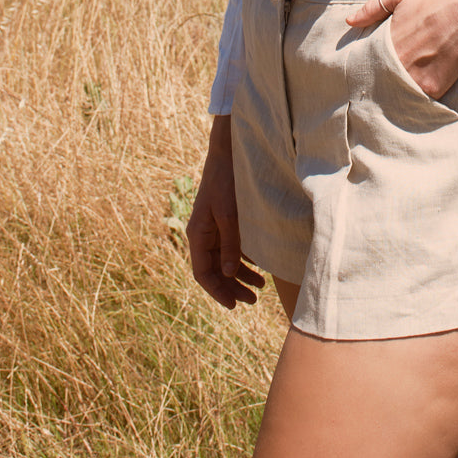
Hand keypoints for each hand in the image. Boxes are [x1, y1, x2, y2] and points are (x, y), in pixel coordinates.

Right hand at [186, 115, 264, 309]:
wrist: (229, 152)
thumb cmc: (227, 181)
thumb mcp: (229, 213)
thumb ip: (230, 243)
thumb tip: (227, 272)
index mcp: (198, 234)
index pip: (203, 273)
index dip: (217, 291)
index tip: (234, 305)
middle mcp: (203, 235)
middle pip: (214, 271)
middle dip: (231, 287)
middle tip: (252, 301)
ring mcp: (213, 229)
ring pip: (223, 262)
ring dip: (239, 276)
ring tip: (260, 288)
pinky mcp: (224, 222)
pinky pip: (230, 248)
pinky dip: (243, 261)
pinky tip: (258, 268)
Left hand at [346, 0, 457, 99]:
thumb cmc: (433, 0)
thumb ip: (372, 8)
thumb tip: (350, 21)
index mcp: (385, 44)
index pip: (369, 63)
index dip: (371, 66)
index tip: (373, 67)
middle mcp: (397, 64)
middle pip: (382, 79)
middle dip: (383, 80)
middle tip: (388, 81)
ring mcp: (414, 78)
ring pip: (399, 91)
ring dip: (399, 91)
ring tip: (402, 89)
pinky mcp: (433, 88)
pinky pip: (420, 99)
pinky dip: (419, 96)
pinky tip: (420, 90)